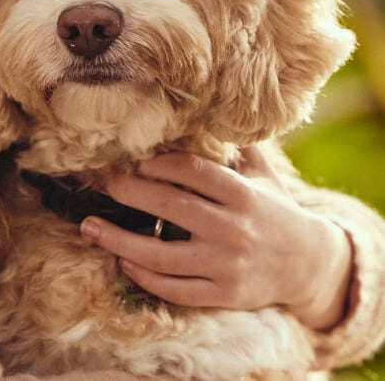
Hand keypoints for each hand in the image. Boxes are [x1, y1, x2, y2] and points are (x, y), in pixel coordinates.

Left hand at [79, 146, 352, 329]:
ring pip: (164, 256)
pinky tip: (122, 260)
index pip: (194, 172)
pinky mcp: (224, 296)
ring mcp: (228, 266)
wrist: (311, 266)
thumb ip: (231, 143)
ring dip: (120, 241)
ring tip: (89, 227)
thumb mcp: (260, 171)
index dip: (160, 163)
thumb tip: (197, 105)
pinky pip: (177, 290)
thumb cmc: (272, 207)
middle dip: (129, 192)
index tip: (133, 159)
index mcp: (243, 194)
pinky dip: (145, 277)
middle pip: (172, 207)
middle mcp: (234, 229)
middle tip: (100, 182)